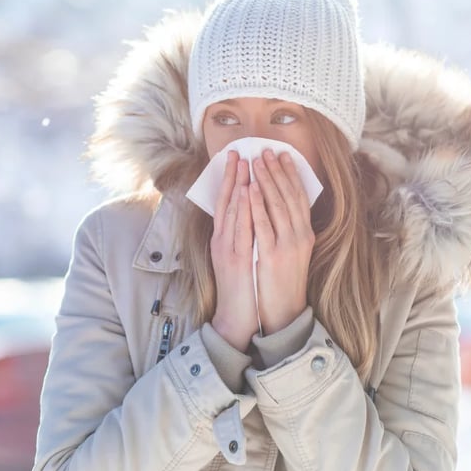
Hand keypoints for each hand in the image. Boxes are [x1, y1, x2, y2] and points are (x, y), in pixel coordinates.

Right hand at [209, 152, 258, 350]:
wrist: (235, 318)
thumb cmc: (241, 288)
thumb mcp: (238, 257)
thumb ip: (241, 236)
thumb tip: (248, 215)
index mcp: (223, 240)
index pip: (226, 204)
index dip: (231, 180)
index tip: (237, 159)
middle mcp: (222, 241)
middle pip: (226, 203)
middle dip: (233, 176)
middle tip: (239, 153)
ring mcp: (227, 250)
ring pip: (232, 212)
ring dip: (237, 186)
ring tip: (244, 164)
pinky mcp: (236, 260)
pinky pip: (240, 230)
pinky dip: (243, 210)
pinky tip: (248, 193)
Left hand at [249, 150, 314, 333]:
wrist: (284, 311)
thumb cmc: (284, 281)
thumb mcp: (293, 252)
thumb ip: (290, 230)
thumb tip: (281, 206)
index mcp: (305, 234)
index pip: (299, 197)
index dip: (291, 175)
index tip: (283, 155)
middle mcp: (300, 236)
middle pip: (289, 196)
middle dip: (277, 171)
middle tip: (267, 150)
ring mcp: (287, 245)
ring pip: (277, 206)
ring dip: (267, 181)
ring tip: (257, 161)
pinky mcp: (271, 255)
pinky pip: (263, 225)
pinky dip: (257, 205)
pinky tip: (250, 189)